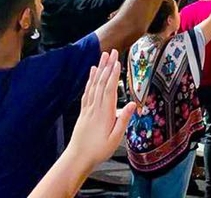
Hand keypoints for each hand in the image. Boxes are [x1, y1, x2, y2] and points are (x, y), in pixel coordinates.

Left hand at [65, 50, 136, 170]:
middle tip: (112, 52)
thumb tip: (133, 104)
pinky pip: (87, 91)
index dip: (114, 75)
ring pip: (94, 85)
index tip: (118, 62)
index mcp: (104, 113)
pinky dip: (90, 80)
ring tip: (103, 56)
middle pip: (101, 83)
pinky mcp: (84, 111)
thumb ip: (124, 120)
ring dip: (99, 69)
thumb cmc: (98, 150)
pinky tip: (92, 72)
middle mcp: (95, 108)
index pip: (109, 90)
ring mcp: (88, 108)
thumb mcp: (115, 138)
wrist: (77, 158)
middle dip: (107, 66)